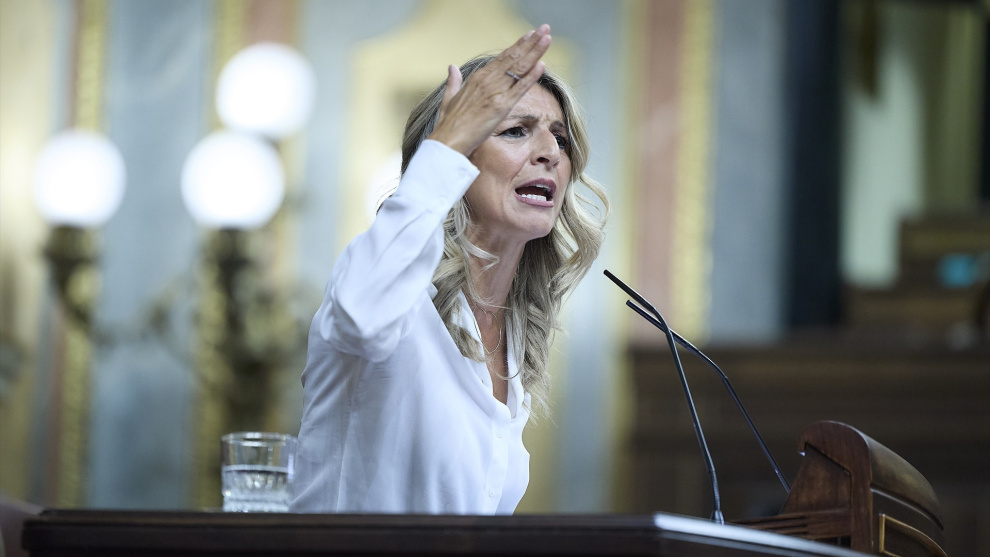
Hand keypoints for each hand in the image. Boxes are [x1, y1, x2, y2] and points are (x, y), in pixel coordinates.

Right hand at [428, 24, 551, 156]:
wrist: (447, 140)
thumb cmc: (448, 124)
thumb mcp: (449, 98)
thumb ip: (454, 82)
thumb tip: (451, 67)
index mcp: (477, 78)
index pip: (502, 58)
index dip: (518, 46)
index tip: (530, 35)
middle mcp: (487, 81)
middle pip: (514, 57)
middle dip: (531, 43)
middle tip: (545, 29)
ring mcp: (495, 92)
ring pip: (519, 68)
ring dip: (535, 52)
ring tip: (547, 38)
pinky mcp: (501, 107)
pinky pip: (520, 89)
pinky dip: (531, 76)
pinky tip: (542, 65)